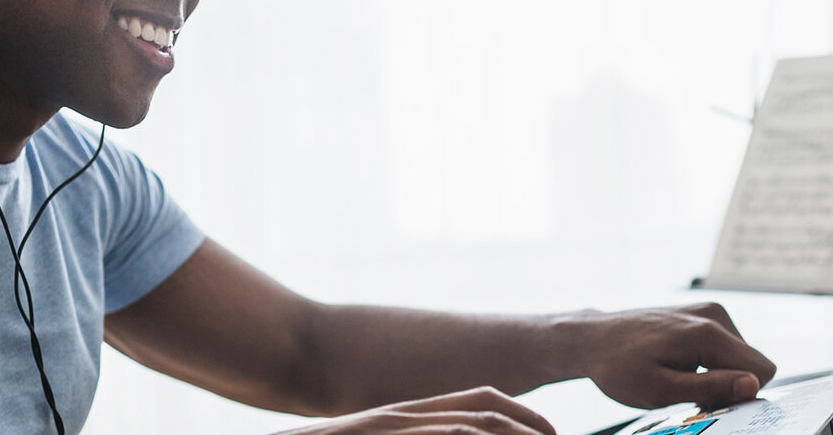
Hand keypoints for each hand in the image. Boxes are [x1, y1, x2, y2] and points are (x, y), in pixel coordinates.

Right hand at [272, 386, 555, 434]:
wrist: (281, 430)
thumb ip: (415, 433)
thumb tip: (454, 433)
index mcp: (405, 414)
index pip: (479, 400)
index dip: (522, 415)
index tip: (550, 433)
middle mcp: (402, 414)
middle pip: (484, 408)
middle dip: (529, 426)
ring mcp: (388, 425)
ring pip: (470, 424)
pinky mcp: (378, 434)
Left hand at [570, 303, 775, 409]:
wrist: (591, 339)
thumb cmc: (618, 367)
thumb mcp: (660, 389)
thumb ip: (709, 388)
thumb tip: (752, 385)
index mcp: (708, 332)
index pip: (762, 370)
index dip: (740, 394)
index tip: (706, 400)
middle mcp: (714, 314)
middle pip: (752, 362)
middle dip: (728, 384)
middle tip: (687, 392)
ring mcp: (707, 311)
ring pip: (739, 356)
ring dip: (717, 375)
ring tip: (678, 377)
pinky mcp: (701, 313)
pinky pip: (725, 346)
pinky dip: (708, 362)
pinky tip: (677, 364)